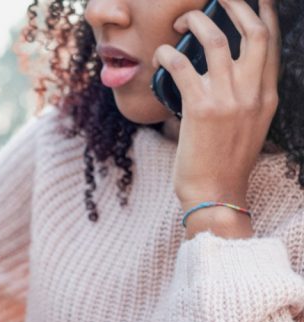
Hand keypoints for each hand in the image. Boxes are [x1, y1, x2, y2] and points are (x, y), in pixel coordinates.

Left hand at [153, 0, 279, 236]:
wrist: (215, 194)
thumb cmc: (224, 161)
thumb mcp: (248, 125)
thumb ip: (243, 95)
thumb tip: (219, 70)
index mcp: (267, 95)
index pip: (272, 42)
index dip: (263, 13)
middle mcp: (253, 92)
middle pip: (253, 31)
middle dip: (234, 5)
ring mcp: (228, 99)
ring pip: (216, 40)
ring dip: (196, 23)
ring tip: (181, 23)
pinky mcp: (200, 108)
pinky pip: (181, 65)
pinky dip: (167, 53)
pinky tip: (160, 54)